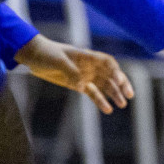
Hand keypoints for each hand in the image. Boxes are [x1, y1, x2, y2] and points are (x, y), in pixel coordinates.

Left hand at [14, 36, 132, 113]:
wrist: (34, 57)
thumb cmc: (47, 54)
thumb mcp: (57, 60)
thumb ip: (71, 71)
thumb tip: (83, 84)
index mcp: (87, 56)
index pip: (107, 62)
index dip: (115, 71)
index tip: (119, 80)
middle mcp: (90, 66)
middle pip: (110, 75)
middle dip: (121, 85)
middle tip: (129, 95)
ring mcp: (85, 76)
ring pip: (105, 86)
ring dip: (114, 95)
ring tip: (121, 105)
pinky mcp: (79, 85)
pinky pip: (93, 94)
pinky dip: (101, 101)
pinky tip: (108, 109)